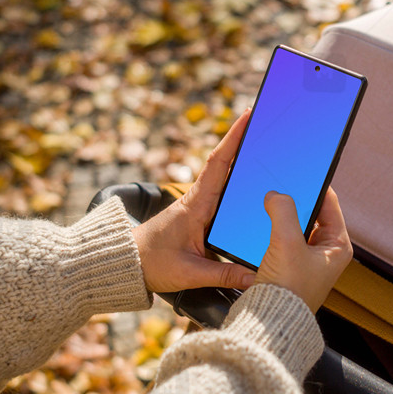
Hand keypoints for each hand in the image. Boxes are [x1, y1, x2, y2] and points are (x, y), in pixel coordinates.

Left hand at [132, 110, 256, 292]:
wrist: (125, 264)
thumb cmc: (151, 263)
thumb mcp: (189, 273)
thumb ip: (223, 275)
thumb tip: (255, 277)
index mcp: (196, 205)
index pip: (218, 164)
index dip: (233, 139)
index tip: (247, 116)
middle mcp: (197, 201)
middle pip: (225, 165)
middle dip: (244, 143)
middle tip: (267, 125)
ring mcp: (197, 208)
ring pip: (224, 180)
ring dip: (241, 163)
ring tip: (266, 149)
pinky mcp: (196, 218)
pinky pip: (220, 197)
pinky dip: (235, 187)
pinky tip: (251, 189)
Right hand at [255, 187, 351, 312]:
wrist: (271, 324)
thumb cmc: (288, 291)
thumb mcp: (286, 242)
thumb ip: (283, 211)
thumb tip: (276, 195)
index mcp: (338, 246)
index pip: (330, 203)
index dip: (315, 185)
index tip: (300, 170)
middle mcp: (326, 254)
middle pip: (311, 214)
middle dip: (295, 201)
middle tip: (280, 185)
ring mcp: (307, 261)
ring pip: (295, 226)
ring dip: (281, 216)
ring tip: (268, 204)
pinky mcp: (289, 268)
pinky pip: (282, 240)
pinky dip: (272, 230)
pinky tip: (259, 225)